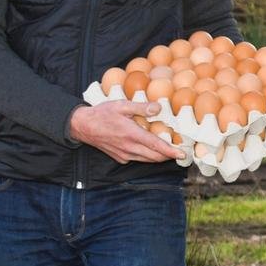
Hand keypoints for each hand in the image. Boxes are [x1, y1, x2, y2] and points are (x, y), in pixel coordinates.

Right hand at [69, 100, 184, 163]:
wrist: (83, 126)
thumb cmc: (102, 114)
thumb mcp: (122, 105)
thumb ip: (141, 107)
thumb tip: (158, 108)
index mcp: (132, 134)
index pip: (156, 146)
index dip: (171, 151)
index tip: (182, 154)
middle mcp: (129, 148)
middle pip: (154, 156)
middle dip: (168, 155)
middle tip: (179, 150)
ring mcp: (124, 155)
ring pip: (147, 160)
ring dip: (158, 157)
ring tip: (168, 150)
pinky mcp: (119, 158)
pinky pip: (137, 159)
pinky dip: (147, 156)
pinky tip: (149, 147)